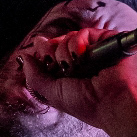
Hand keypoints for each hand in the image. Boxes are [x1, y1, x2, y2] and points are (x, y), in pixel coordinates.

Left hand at [21, 27, 136, 132]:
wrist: (113, 102)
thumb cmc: (87, 104)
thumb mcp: (52, 93)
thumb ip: (35, 77)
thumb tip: (23, 57)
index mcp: (72, 74)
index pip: (52, 55)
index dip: (43, 54)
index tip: (40, 58)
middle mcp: (84, 61)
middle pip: (58, 44)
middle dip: (52, 52)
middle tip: (56, 63)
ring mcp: (96, 51)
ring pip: (70, 37)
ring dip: (65, 50)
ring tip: (74, 65)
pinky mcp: (108, 41)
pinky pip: (85, 33)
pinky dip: (78, 42)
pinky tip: (81, 56)